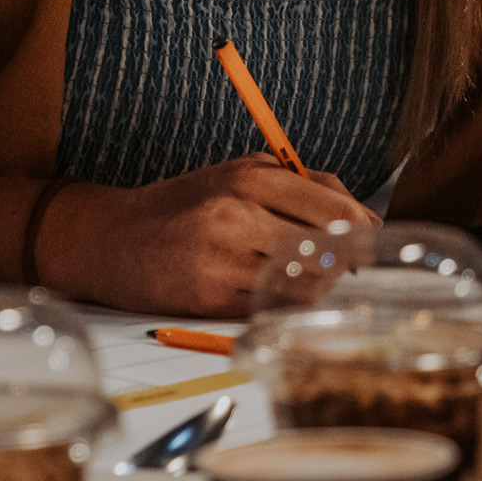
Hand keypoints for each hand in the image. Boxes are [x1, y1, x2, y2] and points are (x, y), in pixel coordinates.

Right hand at [41, 155, 379, 317]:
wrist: (111, 238)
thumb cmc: (181, 205)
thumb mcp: (237, 173)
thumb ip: (296, 184)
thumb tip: (356, 210)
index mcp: (250, 177)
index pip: (332, 206)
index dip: (362, 227)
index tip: (371, 237)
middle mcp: (238, 214)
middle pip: (325, 246)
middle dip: (348, 259)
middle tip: (353, 266)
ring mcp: (224, 259)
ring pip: (303, 283)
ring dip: (320, 285)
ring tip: (314, 279)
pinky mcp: (210, 298)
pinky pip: (272, 307)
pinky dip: (288, 304)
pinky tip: (282, 295)